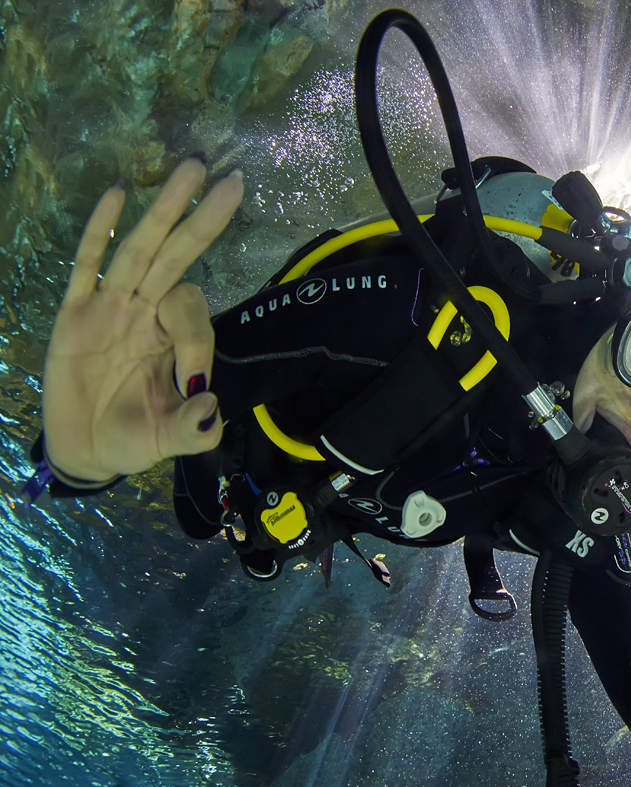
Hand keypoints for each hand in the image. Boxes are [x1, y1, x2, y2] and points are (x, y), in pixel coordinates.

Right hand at [41, 159, 243, 481]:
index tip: (190, 384)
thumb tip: (209, 406)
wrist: (85, 450)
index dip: (196, 343)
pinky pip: (87, 264)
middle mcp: (146, 314)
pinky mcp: (73, 314)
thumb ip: (195, 430)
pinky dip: (101, 230)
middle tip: (234, 181)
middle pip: (178, 258)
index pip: (193, 318)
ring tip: (192, 168)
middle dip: (203, 221)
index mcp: (175, 339)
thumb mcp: (170, 441)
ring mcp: (109, 309)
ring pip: (140, 251)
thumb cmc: (134, 438)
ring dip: (165, 211)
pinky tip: (119, 193)